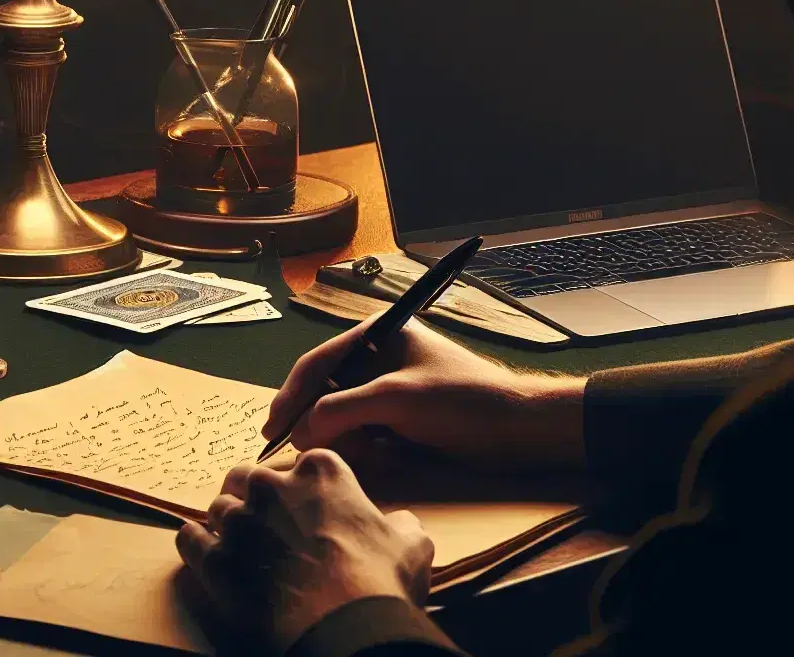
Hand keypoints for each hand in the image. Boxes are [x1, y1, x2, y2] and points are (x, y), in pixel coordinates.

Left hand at [177, 450, 433, 653]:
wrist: (344, 629)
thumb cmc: (379, 583)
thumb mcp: (410, 546)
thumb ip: (400, 524)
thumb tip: (400, 523)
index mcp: (320, 473)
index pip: (302, 462)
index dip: (303, 485)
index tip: (306, 505)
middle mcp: (272, 487)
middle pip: (248, 477)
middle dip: (254, 495)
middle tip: (265, 520)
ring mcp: (239, 522)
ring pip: (217, 507)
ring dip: (226, 523)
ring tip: (239, 544)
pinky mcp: (214, 558)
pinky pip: (189, 539)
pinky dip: (196, 545)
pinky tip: (208, 556)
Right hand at [262, 319, 586, 470]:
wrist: (521, 430)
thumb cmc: (462, 400)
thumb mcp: (395, 399)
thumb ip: (339, 411)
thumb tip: (298, 433)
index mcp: (376, 335)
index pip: (317, 363)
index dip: (290, 397)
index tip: (272, 430)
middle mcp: (377, 358)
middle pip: (326, 393)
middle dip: (325, 424)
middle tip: (316, 454)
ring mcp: (390, 389)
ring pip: (344, 419)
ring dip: (351, 441)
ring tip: (376, 453)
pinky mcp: (402, 418)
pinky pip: (366, 434)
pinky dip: (370, 450)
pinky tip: (390, 457)